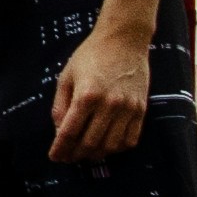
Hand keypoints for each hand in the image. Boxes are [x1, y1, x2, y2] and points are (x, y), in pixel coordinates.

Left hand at [49, 25, 152, 160]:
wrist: (124, 40)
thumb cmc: (91, 55)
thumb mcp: (67, 76)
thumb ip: (60, 106)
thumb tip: (59, 132)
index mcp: (86, 95)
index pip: (69, 132)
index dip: (60, 149)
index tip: (55, 157)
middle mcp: (108, 105)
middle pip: (90, 143)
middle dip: (76, 155)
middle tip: (69, 157)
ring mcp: (127, 108)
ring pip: (111, 146)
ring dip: (97, 154)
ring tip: (87, 153)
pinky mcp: (141, 109)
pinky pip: (131, 139)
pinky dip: (118, 148)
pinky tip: (108, 145)